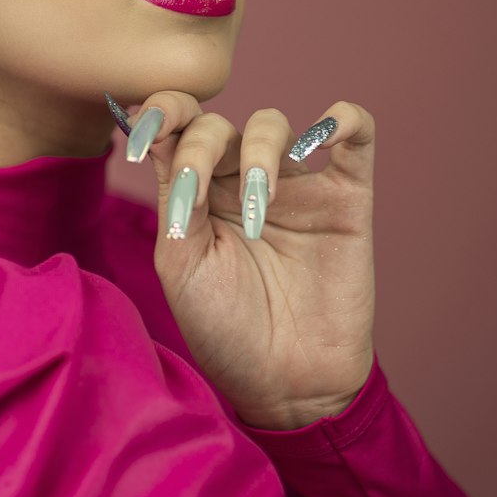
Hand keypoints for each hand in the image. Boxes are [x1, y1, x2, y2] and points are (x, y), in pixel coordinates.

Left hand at [123, 94, 375, 429]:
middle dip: (200, 146)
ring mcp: (297, 186)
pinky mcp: (347, 198)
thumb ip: (176, 198)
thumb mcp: (184, 264)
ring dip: (258, 152)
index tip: (140, 133)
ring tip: (260, 209)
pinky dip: (345, 118)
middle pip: (217, 124)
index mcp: (197, 193)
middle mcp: (242, 181)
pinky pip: (357, 135)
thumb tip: (163, 139)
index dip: (159, 112)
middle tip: (199, 191)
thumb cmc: (226, 329)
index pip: (175, 127)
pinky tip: (324, 133)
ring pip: (273, 123)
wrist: (287, 384)